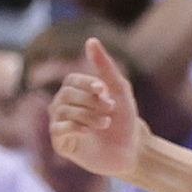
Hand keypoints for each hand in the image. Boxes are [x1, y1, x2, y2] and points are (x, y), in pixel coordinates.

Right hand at [51, 37, 151, 179]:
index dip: (88, 84)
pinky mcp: (62, 144)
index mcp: (75, 94)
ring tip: (106, 123)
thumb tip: (91, 40)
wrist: (133, 151)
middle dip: (91, 101)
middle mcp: (63, 108)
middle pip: (66, 95)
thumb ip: (105, 66)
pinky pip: (59, 129)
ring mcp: (60, 126)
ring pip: (63, 111)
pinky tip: (91, 132)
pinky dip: (76, 127)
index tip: (105, 91)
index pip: (71, 81)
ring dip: (88, 115)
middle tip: (110, 110)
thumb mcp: (120, 90)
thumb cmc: (126, 120)